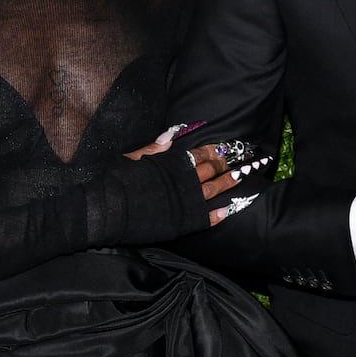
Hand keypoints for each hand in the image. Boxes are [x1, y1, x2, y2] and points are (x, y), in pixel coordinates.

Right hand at [127, 135, 271, 227]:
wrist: (108, 211)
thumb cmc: (116, 182)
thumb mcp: (132, 158)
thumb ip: (154, 147)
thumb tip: (171, 134)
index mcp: (172, 162)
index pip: (200, 153)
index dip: (215, 149)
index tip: (229, 146)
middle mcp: (184, 180)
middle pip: (212, 168)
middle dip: (229, 162)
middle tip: (246, 158)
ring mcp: (186, 201)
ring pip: (214, 189)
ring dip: (231, 181)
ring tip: (247, 174)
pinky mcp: (184, 222)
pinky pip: (208, 217)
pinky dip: (221, 213)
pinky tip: (232, 208)